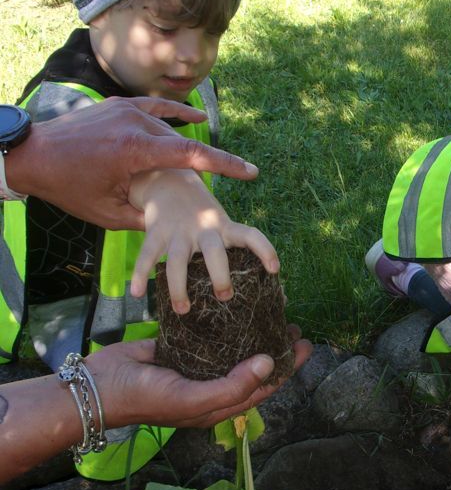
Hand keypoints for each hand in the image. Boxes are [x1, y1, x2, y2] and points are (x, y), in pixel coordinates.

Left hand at [5, 96, 260, 229]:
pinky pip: (155, 108)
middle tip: (221, 182)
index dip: (225, 165)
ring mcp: (126, 109)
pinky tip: (196, 118)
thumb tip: (173, 224)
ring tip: (205, 166)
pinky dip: (177, 113)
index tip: (250, 172)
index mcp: (134, 151)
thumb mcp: (108, 214)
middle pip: (181, 144)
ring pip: (169, 129)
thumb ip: (145, 217)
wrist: (31, 155)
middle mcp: (135, 123)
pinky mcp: (118, 105)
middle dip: (201, 165)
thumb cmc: (67, 187)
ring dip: (183, 148)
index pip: (191, 156)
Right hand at [85, 327, 312, 429]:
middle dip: (275, 349)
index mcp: (218, 404)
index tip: (305, 346)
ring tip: (271, 313)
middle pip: (252, 367)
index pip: (263, 387)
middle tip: (293, 326)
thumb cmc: (148, 398)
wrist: (100, 385)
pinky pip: (208, 335)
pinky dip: (223, 322)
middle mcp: (211, 386)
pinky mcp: (179, 347)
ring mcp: (195, 366)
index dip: (287, 369)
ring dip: (252, 333)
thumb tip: (268, 365)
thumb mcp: (193, 400)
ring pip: (232, 350)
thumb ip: (233, 385)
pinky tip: (235, 306)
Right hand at [128, 169, 278, 311]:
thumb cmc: (202, 215)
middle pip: (214, 252)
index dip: (265, 250)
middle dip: (220, 274)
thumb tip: (273, 282)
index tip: (275, 269)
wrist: (169, 179)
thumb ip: (235, 247)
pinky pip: (147, 255)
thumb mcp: (221, 224)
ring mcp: (178, 231)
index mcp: (224, 227)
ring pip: (177, 260)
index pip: (250, 235)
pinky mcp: (156, 231)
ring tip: (183, 310)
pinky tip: (136, 293)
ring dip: (179, 287)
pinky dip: (140, 274)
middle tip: (225, 297)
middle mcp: (203, 228)